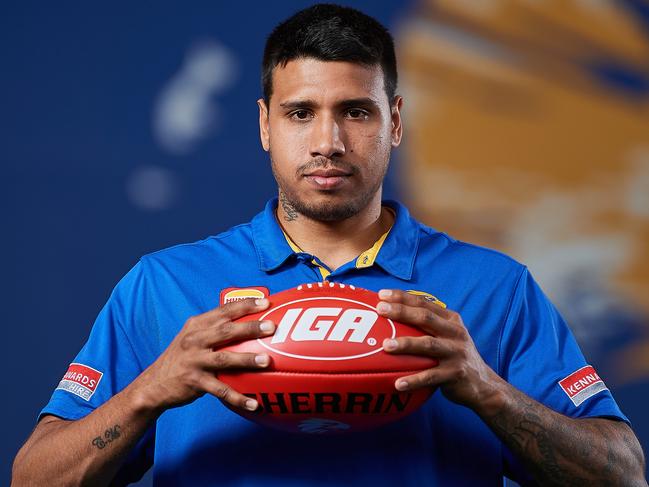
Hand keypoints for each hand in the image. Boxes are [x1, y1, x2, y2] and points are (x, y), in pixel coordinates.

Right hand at [135, 298, 274, 413]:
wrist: (153, 384)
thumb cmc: (181, 358)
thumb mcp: (192, 337)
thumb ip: (213, 328)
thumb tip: (248, 322)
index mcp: (197, 325)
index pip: (223, 310)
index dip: (245, 305)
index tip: (266, 302)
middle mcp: (194, 340)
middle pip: (226, 331)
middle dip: (250, 327)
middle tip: (271, 327)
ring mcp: (194, 361)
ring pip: (224, 359)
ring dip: (247, 360)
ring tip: (267, 361)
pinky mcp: (194, 382)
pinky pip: (220, 391)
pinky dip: (238, 398)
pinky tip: (254, 404)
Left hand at [376, 289, 499, 409]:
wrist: (483, 385)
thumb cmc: (454, 357)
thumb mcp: (447, 337)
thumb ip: (427, 327)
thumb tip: (391, 318)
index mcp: (451, 320)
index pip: (424, 303)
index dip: (403, 297)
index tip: (382, 294)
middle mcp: (455, 333)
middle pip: (425, 318)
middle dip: (401, 311)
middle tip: (380, 310)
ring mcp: (456, 353)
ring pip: (428, 345)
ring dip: (406, 344)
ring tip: (386, 345)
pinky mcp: (456, 374)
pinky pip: (431, 377)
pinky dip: (414, 380)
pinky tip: (398, 384)